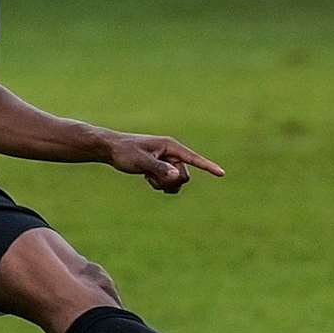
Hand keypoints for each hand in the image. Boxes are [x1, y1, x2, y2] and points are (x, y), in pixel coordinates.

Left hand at [106, 133, 223, 193]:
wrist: (111, 149)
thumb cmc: (125, 152)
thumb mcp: (140, 161)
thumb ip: (159, 168)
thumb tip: (177, 177)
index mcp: (170, 146)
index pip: (193, 158)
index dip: (208, 166)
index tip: (222, 174)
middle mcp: (172, 153)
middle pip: (184, 176)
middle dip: (169, 181)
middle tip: (150, 176)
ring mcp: (167, 161)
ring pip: (177, 182)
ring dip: (163, 184)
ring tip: (147, 177)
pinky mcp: (162, 168)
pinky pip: (169, 184)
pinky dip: (159, 185)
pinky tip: (146, 178)